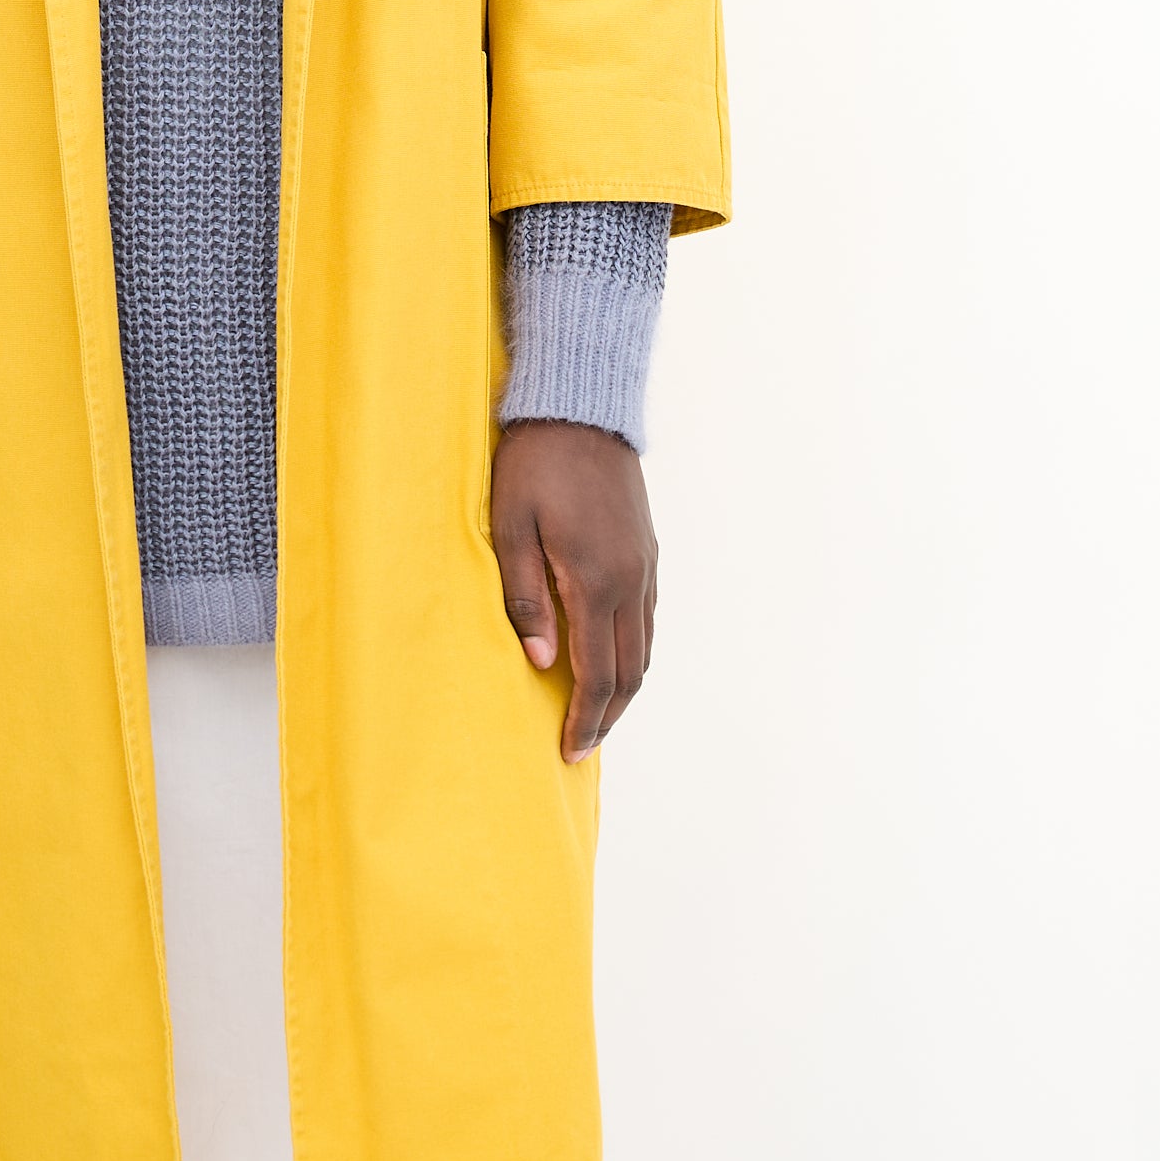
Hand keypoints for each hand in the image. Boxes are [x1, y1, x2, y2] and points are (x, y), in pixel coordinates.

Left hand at [491, 421, 657, 762]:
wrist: (580, 408)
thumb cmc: (533, 464)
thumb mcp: (511, 526)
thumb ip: (525, 596)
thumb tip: (539, 663)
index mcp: (596, 581)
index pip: (598, 674)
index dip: (585, 720)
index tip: (568, 752)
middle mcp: (632, 580)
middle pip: (630, 672)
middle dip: (608, 717)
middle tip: (581, 747)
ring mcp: (645, 565)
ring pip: (645, 648)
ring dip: (624, 688)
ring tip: (596, 715)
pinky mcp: (647, 549)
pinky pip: (647, 617)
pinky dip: (633, 651)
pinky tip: (611, 657)